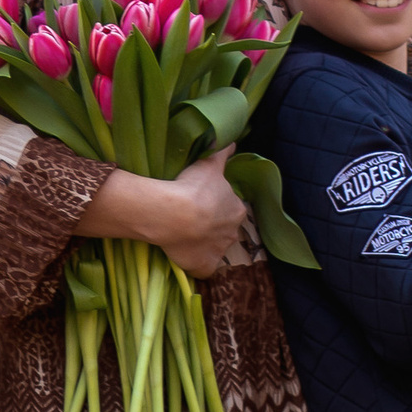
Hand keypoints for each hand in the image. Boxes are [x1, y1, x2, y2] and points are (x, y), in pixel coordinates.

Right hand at [75, 148, 253, 280]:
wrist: (175, 215)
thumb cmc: (193, 187)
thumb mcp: (209, 164)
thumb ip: (223, 153)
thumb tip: (233, 142)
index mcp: (237, 209)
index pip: (231, 208)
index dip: (216, 206)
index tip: (201, 202)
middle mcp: (233, 233)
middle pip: (224, 229)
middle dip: (212, 226)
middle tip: (191, 218)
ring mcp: (219, 252)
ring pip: (214, 248)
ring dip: (203, 244)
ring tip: (184, 235)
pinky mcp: (205, 267)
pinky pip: (203, 268)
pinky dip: (197, 264)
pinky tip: (184, 255)